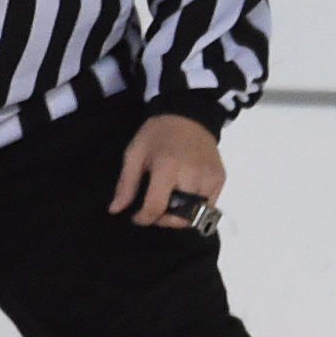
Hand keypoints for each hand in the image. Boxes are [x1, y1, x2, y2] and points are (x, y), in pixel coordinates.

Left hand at [111, 114, 225, 227]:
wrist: (189, 116)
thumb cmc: (157, 134)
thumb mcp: (135, 153)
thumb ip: (126, 183)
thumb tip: (115, 210)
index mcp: (167, 167)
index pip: (157, 206)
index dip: (145, 218)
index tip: (137, 218)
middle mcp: (192, 176)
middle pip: (180, 216)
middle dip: (165, 220)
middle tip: (155, 213)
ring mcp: (209, 179)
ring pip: (197, 215)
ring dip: (181, 216)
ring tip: (170, 207)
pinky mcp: (220, 180)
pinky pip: (208, 206)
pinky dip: (195, 208)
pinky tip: (185, 197)